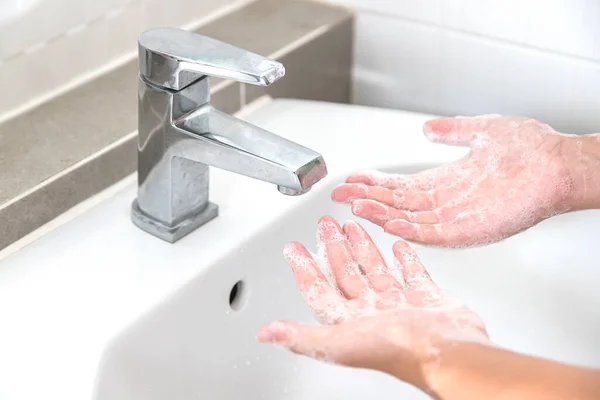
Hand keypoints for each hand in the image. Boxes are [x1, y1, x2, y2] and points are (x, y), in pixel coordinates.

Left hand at [257, 216, 488, 390]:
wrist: (446, 352)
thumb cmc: (395, 351)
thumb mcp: (338, 342)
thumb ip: (301, 336)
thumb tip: (266, 333)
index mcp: (349, 321)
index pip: (320, 290)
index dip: (304, 269)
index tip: (294, 249)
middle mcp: (373, 312)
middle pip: (346, 273)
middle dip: (333, 248)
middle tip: (324, 225)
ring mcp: (400, 305)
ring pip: (375, 269)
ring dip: (362, 248)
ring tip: (352, 226)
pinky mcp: (427, 299)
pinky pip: (412, 273)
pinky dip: (405, 259)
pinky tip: (397, 245)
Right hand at [331, 115, 597, 246]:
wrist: (560, 163)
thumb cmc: (530, 148)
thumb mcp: (482, 131)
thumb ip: (452, 131)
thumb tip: (426, 128)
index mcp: (446, 181)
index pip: (401, 186)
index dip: (375, 183)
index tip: (350, 180)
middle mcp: (447, 202)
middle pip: (398, 203)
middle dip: (367, 198)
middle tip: (337, 195)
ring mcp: (458, 219)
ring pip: (410, 219)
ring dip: (381, 214)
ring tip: (354, 208)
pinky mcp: (472, 231)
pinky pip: (435, 234)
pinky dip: (410, 230)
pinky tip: (389, 223)